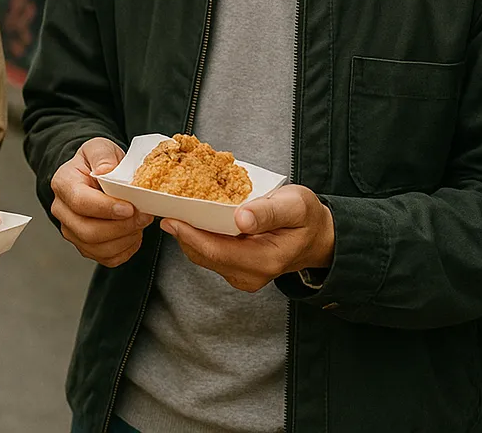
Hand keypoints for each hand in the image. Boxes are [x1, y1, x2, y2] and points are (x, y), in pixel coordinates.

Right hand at [50, 138, 154, 267]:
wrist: (95, 174)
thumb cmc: (97, 161)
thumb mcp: (100, 147)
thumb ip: (103, 156)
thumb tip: (105, 171)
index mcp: (63, 184)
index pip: (80, 202)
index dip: (106, 208)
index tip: (129, 207)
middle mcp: (62, 211)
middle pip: (88, 231)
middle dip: (121, 227)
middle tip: (143, 216)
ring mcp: (72, 231)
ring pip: (98, 248)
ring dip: (125, 239)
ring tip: (140, 222)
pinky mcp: (85, 246)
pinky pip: (106, 258)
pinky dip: (125, 250)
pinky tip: (134, 233)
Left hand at [161, 184, 334, 291]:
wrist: (318, 236)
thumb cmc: (307, 217)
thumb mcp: (295, 206)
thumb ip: (268, 212)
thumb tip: (241, 218)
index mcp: (264, 260)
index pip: (217, 251)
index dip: (191, 235)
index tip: (171, 218)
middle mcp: (250, 274)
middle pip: (205, 254)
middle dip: (183, 232)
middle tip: (163, 207)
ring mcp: (242, 274)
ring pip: (203, 255)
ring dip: (187, 234)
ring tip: (172, 208)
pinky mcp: (236, 268)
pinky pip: (210, 253)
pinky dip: (197, 236)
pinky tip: (189, 217)